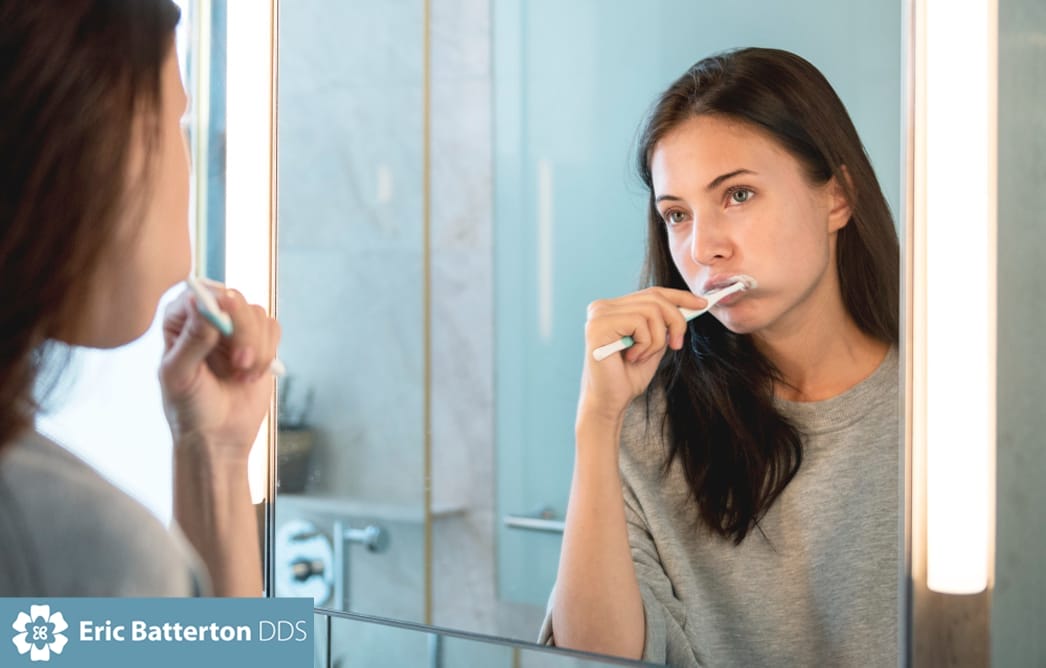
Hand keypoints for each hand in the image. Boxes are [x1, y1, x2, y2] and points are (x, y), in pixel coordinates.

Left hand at [159, 287, 281, 453]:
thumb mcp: (181, 376)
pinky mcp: (258, 341)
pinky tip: (251, 376)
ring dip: (256, 348)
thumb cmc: (189, 409)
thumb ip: (192, 340)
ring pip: (257, 315)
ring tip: (242, 376)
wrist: (218, 436)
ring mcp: (234, 329)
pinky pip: (273, 329)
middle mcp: (207, 318)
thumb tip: (200, 305)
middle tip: (240, 361)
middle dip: (242, 332)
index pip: (198, 292)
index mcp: (179, 321)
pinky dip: (266, 354)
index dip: (215, 301)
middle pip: (234, 298)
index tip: (224, 320)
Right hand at [578, 287, 704, 424]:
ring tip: (643, 357)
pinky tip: (632, 358)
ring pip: (650, 311)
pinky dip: (645, 344)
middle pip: (655, 298)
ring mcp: (598, 315)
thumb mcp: (653, 345)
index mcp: (614, 308)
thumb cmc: (627, 377)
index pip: (652, 292)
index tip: (702, 304)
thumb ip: (663, 325)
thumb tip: (689, 305)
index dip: (680, 296)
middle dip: (675, 322)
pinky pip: (638, 323)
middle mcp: (602, 307)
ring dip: (656, 340)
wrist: (609, 402)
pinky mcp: (598, 327)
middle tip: (676, 346)